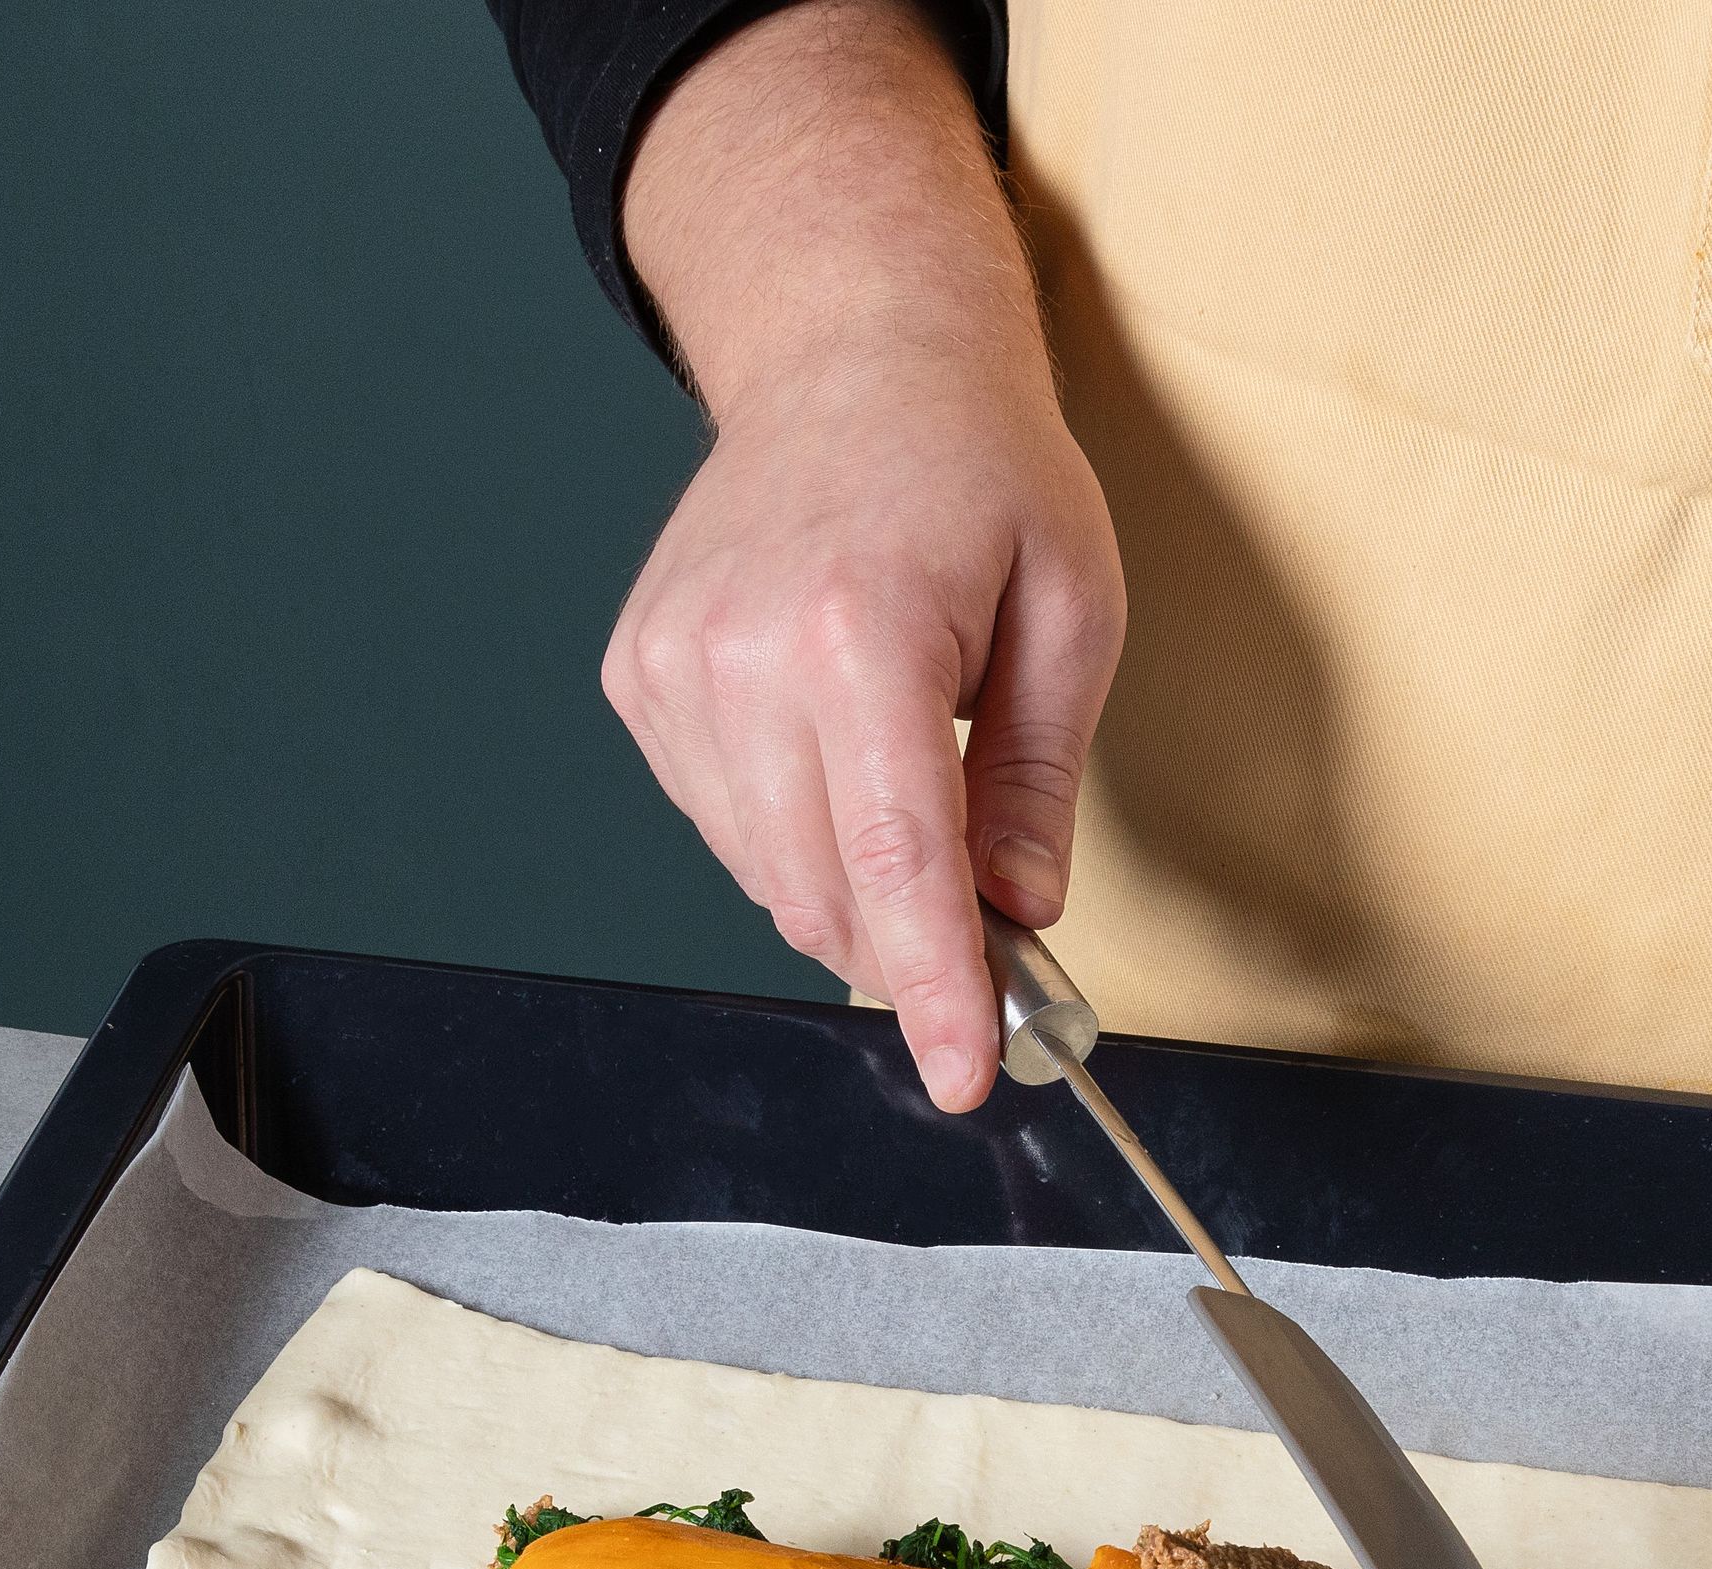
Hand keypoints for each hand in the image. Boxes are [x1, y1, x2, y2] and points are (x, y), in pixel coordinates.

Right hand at [603, 343, 1121, 1112]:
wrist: (851, 350)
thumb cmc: (977, 466)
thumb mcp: (1071, 611)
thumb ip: (1034, 779)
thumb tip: (1020, 914)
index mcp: (860, 633)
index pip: (897, 866)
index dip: (936, 991)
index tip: (962, 1075)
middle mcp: (743, 656)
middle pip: (826, 896)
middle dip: (913, 944)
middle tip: (991, 923)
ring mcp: (676, 668)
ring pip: (768, 878)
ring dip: (852, 886)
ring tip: (909, 784)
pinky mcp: (641, 677)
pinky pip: (723, 825)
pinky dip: (793, 830)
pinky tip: (835, 746)